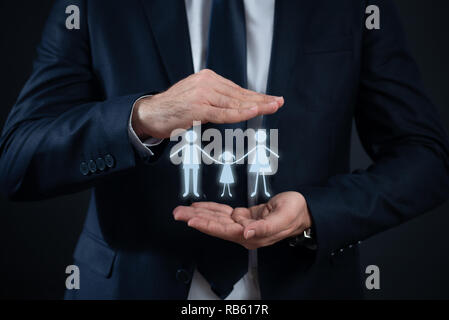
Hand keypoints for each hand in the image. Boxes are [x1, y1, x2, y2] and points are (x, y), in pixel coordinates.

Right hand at [131, 69, 283, 138]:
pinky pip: (224, 113)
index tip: (270, 99)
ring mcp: (202, 94)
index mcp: (208, 78)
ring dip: (256, 105)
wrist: (150, 113)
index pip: (237, 89)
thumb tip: (236, 107)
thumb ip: (216, 100)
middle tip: (278, 102)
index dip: (256, 95)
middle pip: (240, 94)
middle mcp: (207, 82)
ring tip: (272, 106)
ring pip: (235, 102)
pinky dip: (240, 113)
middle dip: (261, 99)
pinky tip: (254, 111)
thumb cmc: (173, 108)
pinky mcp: (198, 108)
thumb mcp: (197, 98)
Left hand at [173, 192, 311, 249]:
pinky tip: (200, 207)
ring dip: (199, 213)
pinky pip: (223, 213)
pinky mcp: (243, 217)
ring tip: (182, 209)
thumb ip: (265, 227)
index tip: (191, 220)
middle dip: (195, 219)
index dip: (207, 225)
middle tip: (177, 213)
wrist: (303, 210)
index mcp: (252, 235)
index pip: (224, 230)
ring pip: (216, 218)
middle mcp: (244, 232)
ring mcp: (242, 225)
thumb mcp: (283, 217)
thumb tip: (246, 234)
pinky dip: (211, 209)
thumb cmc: (296, 212)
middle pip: (215, 225)